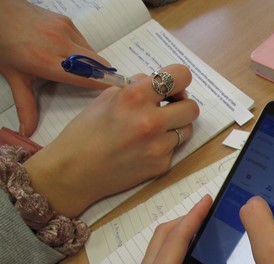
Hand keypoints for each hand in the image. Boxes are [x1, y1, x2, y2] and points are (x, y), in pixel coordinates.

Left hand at [0, 0, 110, 135]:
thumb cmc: (4, 44)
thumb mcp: (14, 77)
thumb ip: (26, 105)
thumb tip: (28, 131)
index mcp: (45, 61)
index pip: (84, 77)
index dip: (101, 85)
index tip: (114, 93)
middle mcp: (58, 44)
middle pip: (96, 64)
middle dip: (102, 76)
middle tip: (104, 86)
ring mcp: (64, 30)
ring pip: (92, 53)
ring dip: (92, 63)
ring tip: (82, 70)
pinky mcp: (66, 21)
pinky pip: (84, 41)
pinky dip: (83, 50)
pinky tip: (71, 54)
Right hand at [23, 63, 199, 217]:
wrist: (75, 172)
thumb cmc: (85, 132)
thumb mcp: (107, 98)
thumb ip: (136, 87)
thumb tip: (158, 83)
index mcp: (135, 97)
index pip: (180, 76)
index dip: (179, 79)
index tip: (172, 86)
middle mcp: (151, 121)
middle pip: (192, 107)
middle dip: (182, 104)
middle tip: (167, 106)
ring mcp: (159, 146)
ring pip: (187, 128)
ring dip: (176, 124)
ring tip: (154, 127)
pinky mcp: (162, 164)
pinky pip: (174, 148)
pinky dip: (164, 144)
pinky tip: (144, 146)